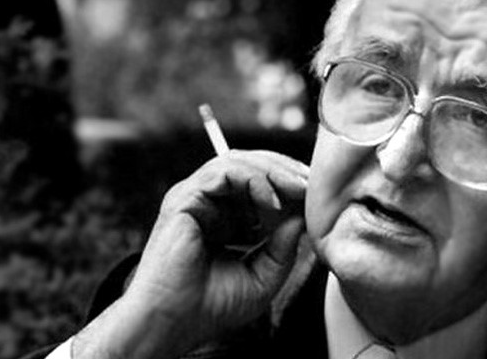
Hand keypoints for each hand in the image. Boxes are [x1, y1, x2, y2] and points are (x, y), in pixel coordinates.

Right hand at [74, 150, 308, 358]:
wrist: (173, 324)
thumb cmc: (211, 307)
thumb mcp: (263, 276)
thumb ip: (283, 248)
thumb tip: (301, 219)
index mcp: (224, 218)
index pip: (258, 183)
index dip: (288, 184)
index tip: (313, 196)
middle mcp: (207, 203)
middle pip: (249, 165)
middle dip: (285, 171)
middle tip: (310, 185)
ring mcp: (194, 198)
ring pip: (238, 162)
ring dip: (273, 171)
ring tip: (297, 189)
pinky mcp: (184, 199)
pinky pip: (223, 171)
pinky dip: (253, 180)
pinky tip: (272, 202)